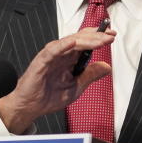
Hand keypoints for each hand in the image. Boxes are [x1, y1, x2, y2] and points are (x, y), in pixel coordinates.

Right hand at [0, 26, 116, 133]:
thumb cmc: (48, 97)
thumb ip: (90, 75)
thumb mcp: (76, 87)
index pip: (85, 43)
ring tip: (100, 40)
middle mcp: (60, 55)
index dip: (98, 38)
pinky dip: (62, 46)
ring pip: (69, 42)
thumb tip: (107, 67)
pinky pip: (52, 51)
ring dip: (85, 40)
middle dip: (96, 36)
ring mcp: (50, 57)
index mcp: (68, 60)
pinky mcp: (41, 62)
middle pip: (79, 39)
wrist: (30, 107)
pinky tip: (73, 42)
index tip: (111, 36)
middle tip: (110, 35)